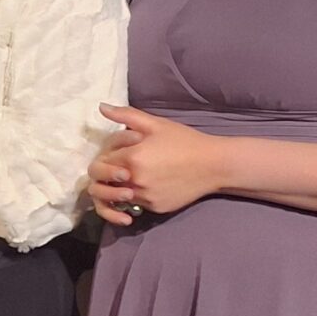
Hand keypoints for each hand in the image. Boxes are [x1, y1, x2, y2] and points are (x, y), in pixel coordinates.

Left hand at [89, 104, 225, 224]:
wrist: (215, 164)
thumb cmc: (185, 141)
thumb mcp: (156, 124)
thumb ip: (126, 116)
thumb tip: (101, 107)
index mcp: (132, 158)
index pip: (101, 163)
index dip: (107, 158)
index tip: (119, 153)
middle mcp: (135, 180)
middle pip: (106, 182)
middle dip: (109, 174)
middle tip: (125, 166)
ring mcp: (145, 197)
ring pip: (119, 195)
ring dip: (121, 186)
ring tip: (138, 174)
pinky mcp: (155, 208)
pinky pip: (136, 204)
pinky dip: (137, 195)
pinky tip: (150, 183)